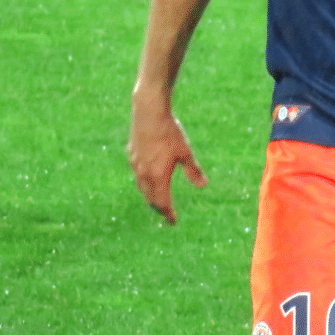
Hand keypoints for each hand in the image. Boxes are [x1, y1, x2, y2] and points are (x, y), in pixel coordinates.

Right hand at [128, 106, 207, 224]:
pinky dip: (143, 181)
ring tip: (156, 198)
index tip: (173, 222)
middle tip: (166, 212)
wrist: (148, 113)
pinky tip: (147, 176)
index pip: (163, 203)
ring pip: (141, 187)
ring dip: (150, 196)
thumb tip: (203, 185)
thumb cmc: (169, 132)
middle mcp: (144, 174)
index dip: (168, 214)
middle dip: (159, 207)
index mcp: (158, 177)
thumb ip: (193, 170)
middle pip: (150, 198)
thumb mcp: (185, 152)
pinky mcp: (131, 154)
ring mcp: (135, 164)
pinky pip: (137, 174)